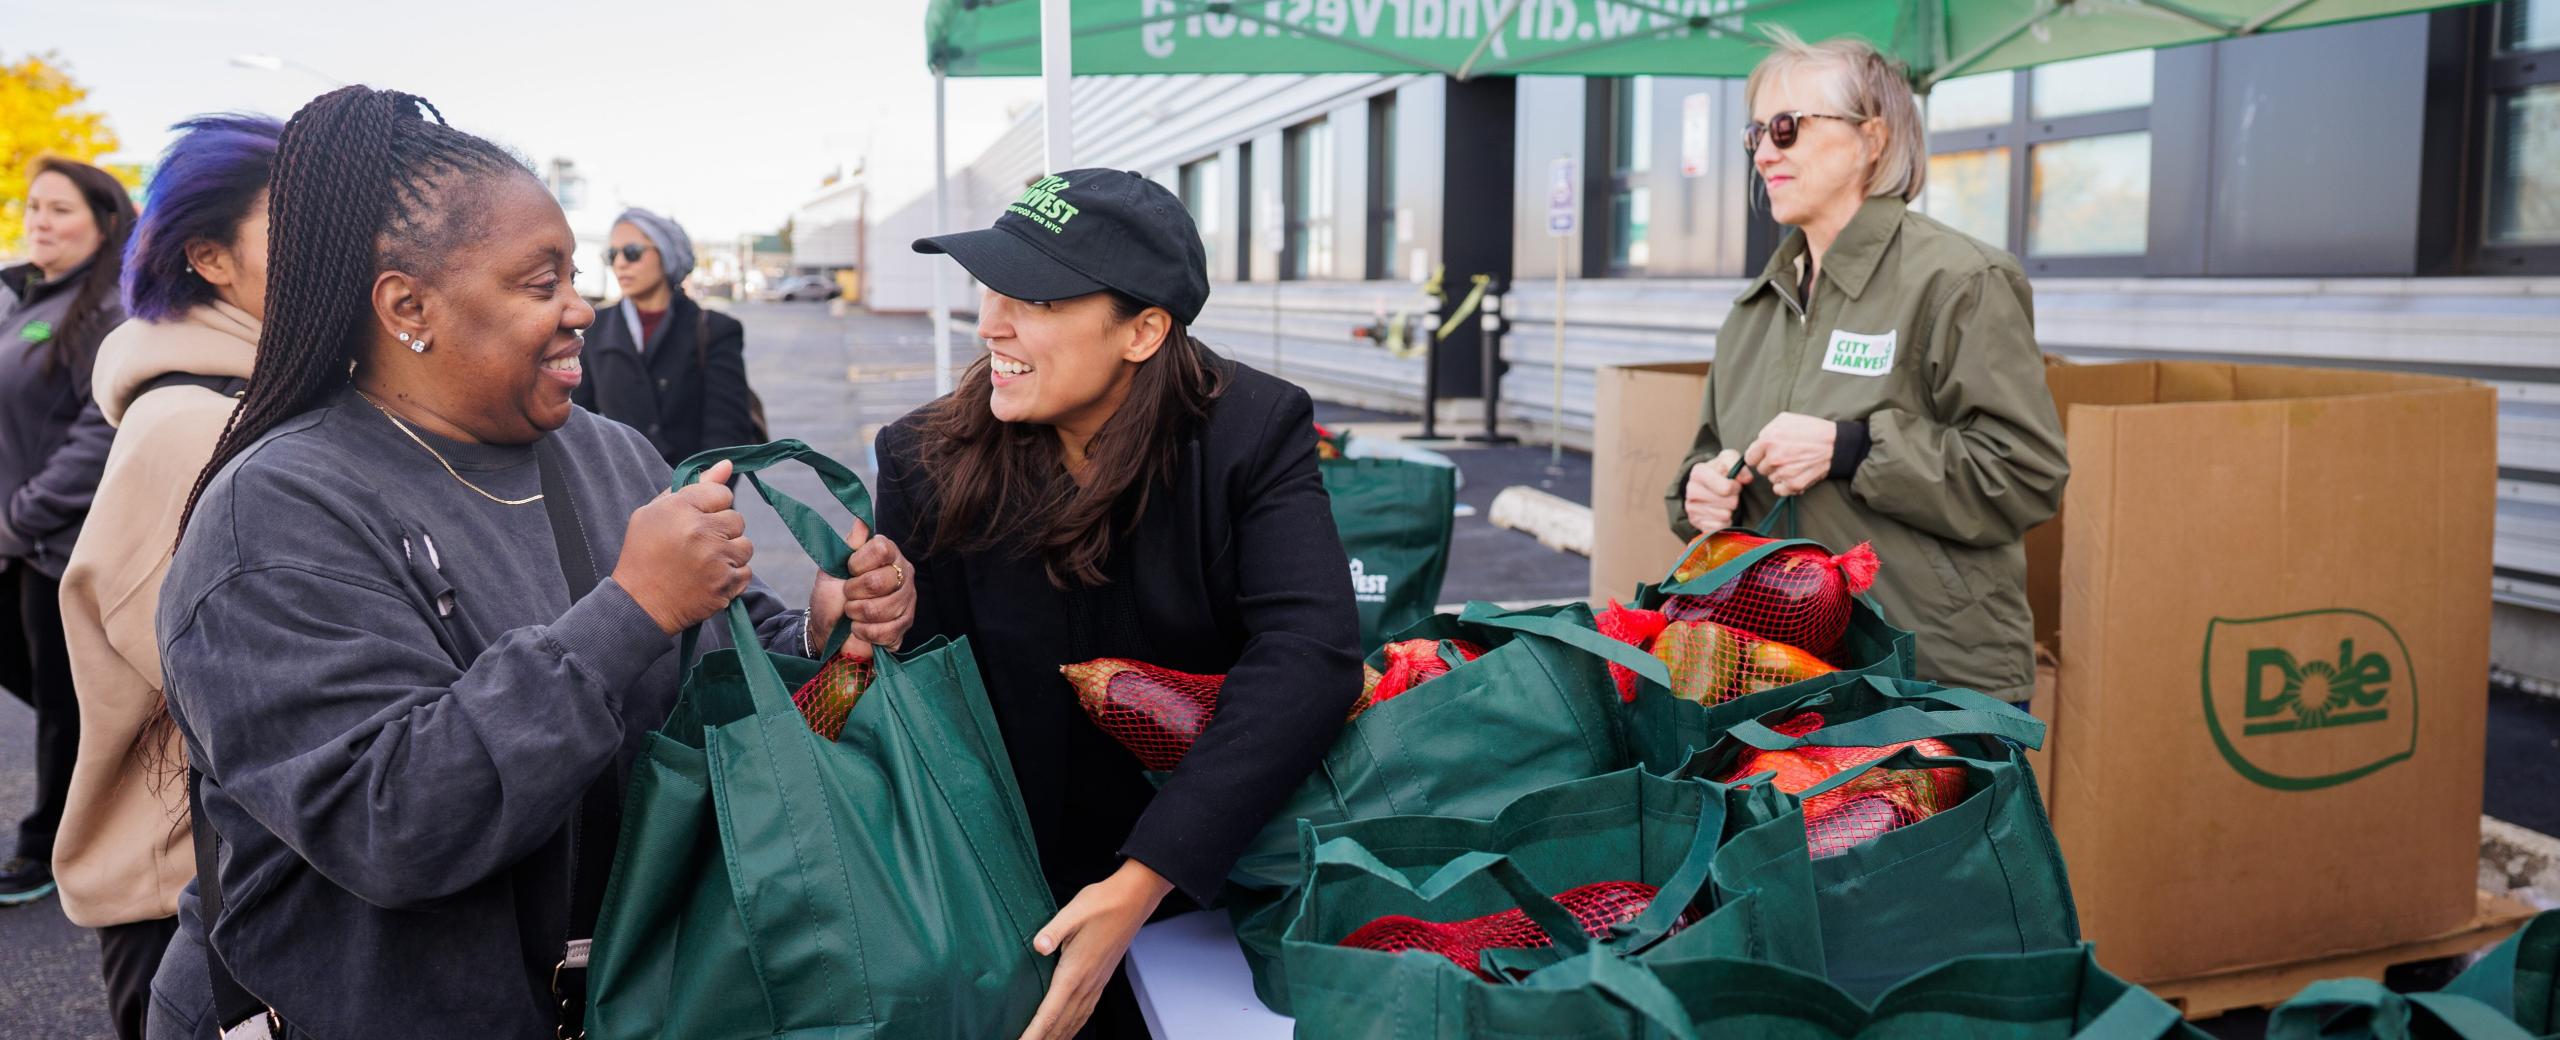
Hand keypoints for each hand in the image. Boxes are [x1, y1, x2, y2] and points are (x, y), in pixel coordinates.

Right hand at [614, 459, 752, 634]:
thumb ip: (694, 485)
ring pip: (746, 545)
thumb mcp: (656, 512)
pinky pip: (746, 571)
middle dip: (721, 531)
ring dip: (729, 554)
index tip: (695, 522)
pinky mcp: (725, 585)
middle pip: (737, 519)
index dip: (711, 508)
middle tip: (696, 546)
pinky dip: (731, 576)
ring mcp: (715, 560)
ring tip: (703, 563)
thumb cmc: (645, 553)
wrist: (639, 605)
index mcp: (680, 508)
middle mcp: (701, 532)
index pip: (722, 494)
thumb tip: (728, 464)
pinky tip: (709, 579)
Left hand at [806, 517, 915, 659]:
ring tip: (852, 613)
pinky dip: (866, 632)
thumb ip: (849, 545)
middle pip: (881, 580)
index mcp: (886, 553)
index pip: (880, 549)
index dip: (858, 563)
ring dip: (857, 614)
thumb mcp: (832, 568)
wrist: (828, 630)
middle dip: (854, 593)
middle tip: (848, 595)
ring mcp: (908, 598)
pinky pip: (888, 630)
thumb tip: (861, 522)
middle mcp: (902, 572)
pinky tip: (860, 628)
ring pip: (883, 608)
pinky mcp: (906, 624)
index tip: (848, 571)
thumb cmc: (831, 597)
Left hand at [1015, 859, 1173, 1039]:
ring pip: (1073, 1023)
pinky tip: (1067, 1030)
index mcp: (1074, 973)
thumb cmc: (1103, 903)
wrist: (1134, 899)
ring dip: (1057, 1037)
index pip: (1049, 1015)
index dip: (1033, 1034)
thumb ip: (1053, 931)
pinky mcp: (1101, 979)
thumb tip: (1038, 945)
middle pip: (1060, 1026)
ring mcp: (1096, 984)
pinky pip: (1084, 1013)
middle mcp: (1086, 985)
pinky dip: (1073, 1027)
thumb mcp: (1073, 912)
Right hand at [1683, 449, 1750, 533]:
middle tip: (1730, 494)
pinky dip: (1725, 522)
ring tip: (1725, 503)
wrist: (1710, 485)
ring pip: (1724, 515)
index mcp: (1698, 472)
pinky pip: (1719, 527)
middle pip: (1728, 503)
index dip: (1736, 487)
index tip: (1735, 484)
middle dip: (1734, 499)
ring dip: (1730, 510)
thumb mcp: (1730, 460)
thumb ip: (1740, 465)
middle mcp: (1691, 490)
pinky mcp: (1696, 522)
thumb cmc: (1722, 471)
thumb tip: (1747, 479)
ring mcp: (1691, 508)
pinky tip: (1720, 512)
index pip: (1727, 488)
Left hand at [1744, 412, 1836, 496]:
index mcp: (1768, 440)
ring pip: (1771, 479)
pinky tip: (1794, 476)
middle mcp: (1774, 458)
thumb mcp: (1785, 420)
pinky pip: (1779, 490)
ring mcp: (1784, 472)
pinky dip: (1785, 486)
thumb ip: (1767, 430)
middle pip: (1761, 469)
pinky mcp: (1795, 484)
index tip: (1766, 455)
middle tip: (1785, 457)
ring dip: (1779, 474)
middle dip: (1770, 464)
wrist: (1835, 444)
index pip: (1750, 458)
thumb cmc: (1811, 429)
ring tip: (1793, 464)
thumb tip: (1758, 442)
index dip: (1758, 456)